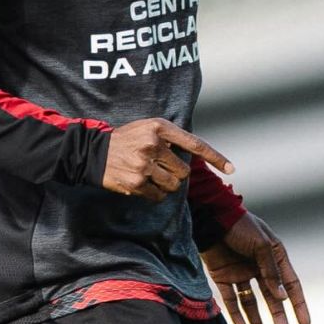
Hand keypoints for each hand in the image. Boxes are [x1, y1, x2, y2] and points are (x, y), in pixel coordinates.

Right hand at [102, 117, 233, 203]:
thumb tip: (194, 155)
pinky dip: (154, 194)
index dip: (215, 157)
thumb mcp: (147, 128)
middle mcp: (153, 145)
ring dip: (166, 185)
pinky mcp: (136, 182)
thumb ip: (169, 138)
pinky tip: (141, 184)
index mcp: (159, 128)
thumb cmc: (125, 140)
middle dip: (175, 174)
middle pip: (184, 171)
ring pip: (173, 185)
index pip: (195, 144)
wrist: (92, 153)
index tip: (231, 169)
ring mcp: (144, 164)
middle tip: (159, 168)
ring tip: (150, 176)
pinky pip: (158, 196)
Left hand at [202, 213, 309, 323]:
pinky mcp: (223, 277)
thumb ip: (271, 272)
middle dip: (278, 316)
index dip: (298, 304)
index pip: (290, 284)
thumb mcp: (261, 246)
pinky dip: (237, 315)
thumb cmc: (240, 226)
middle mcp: (260, 267)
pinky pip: (232, 300)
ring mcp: (241, 273)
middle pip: (272, 297)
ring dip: (258, 322)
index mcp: (275, 256)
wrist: (210, 217)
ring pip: (252, 303)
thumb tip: (282, 297)